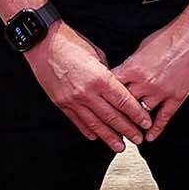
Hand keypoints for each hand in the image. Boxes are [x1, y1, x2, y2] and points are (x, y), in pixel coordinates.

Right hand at [24, 22, 150, 151]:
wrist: (43, 43)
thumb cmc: (71, 43)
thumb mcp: (97, 54)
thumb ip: (108, 74)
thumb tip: (117, 86)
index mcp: (99, 78)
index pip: (123, 101)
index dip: (137, 114)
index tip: (146, 123)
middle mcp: (87, 92)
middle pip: (112, 116)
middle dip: (128, 130)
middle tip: (138, 139)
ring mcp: (73, 100)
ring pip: (95, 124)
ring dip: (110, 137)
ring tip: (120, 146)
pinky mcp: (61, 103)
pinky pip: (78, 121)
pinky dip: (88, 130)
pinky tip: (96, 137)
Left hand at [111, 15, 188, 139]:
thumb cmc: (169, 36)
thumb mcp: (143, 47)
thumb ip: (132, 63)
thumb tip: (125, 72)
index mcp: (133, 67)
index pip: (112, 87)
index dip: (105, 97)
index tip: (100, 105)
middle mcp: (145, 82)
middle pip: (124, 104)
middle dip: (117, 114)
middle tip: (110, 125)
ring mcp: (161, 91)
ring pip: (143, 114)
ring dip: (135, 124)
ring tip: (129, 134)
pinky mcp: (177, 96)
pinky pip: (164, 117)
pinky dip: (156, 129)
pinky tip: (150, 137)